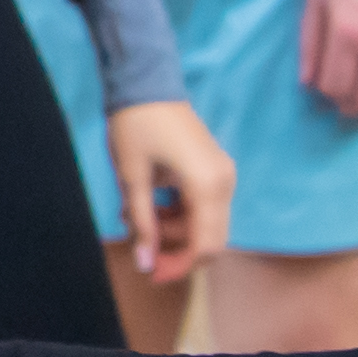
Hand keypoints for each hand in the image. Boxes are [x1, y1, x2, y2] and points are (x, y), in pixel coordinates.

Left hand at [104, 100, 237, 286]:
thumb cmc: (136, 126)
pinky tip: (150, 206)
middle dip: (176, 251)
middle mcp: (224, 183)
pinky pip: (203, 206)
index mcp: (207, 186)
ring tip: (135, 218)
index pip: (206, 246)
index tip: (152, 274)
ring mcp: (223, 174)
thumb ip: (142, 224)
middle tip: (141, 252)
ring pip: (206, 223)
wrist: (147, 83)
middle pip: (210, 239)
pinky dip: (179, 214)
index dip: (180, 266)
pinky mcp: (215, 169)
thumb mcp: (133, 179)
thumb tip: (145, 265)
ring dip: (173, 231)